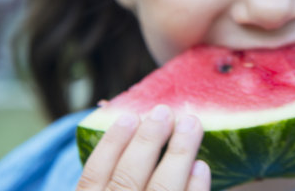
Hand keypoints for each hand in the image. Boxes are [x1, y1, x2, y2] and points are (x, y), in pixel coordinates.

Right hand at [77, 104, 210, 190]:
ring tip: (191, 125)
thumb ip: (109, 178)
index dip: (111, 144)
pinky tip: (201, 167)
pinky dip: (194, 190)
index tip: (129, 115)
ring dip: (177, 155)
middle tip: (165, 112)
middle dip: (147, 142)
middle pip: (127, 181)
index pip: (93, 176)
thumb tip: (130, 124)